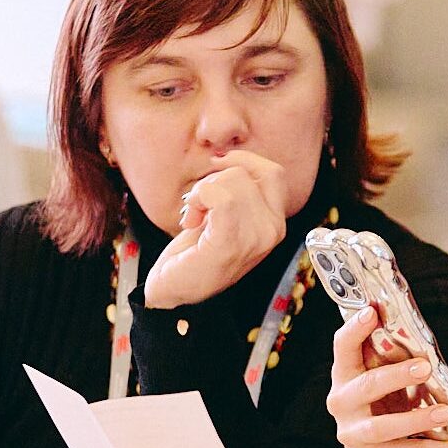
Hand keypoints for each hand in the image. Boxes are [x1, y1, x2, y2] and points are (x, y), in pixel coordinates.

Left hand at [143, 152, 287, 308]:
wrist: (172, 291)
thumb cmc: (194, 254)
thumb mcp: (223, 215)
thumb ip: (235, 188)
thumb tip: (225, 156)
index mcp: (275, 224)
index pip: (274, 173)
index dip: (243, 162)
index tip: (216, 173)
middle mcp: (273, 232)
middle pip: (247, 173)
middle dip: (213, 181)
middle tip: (199, 208)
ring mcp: (256, 239)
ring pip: (233, 180)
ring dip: (202, 192)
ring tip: (194, 218)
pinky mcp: (230, 243)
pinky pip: (220, 197)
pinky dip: (199, 200)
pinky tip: (191, 221)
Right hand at [326, 307, 447, 447]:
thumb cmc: (382, 407)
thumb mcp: (384, 381)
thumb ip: (395, 360)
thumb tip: (424, 338)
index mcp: (345, 375)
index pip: (343, 347)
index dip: (355, 329)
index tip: (372, 312)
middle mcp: (342, 402)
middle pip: (366, 386)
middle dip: (396, 375)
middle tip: (425, 367)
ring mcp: (354, 433)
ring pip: (382, 426)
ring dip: (417, 418)